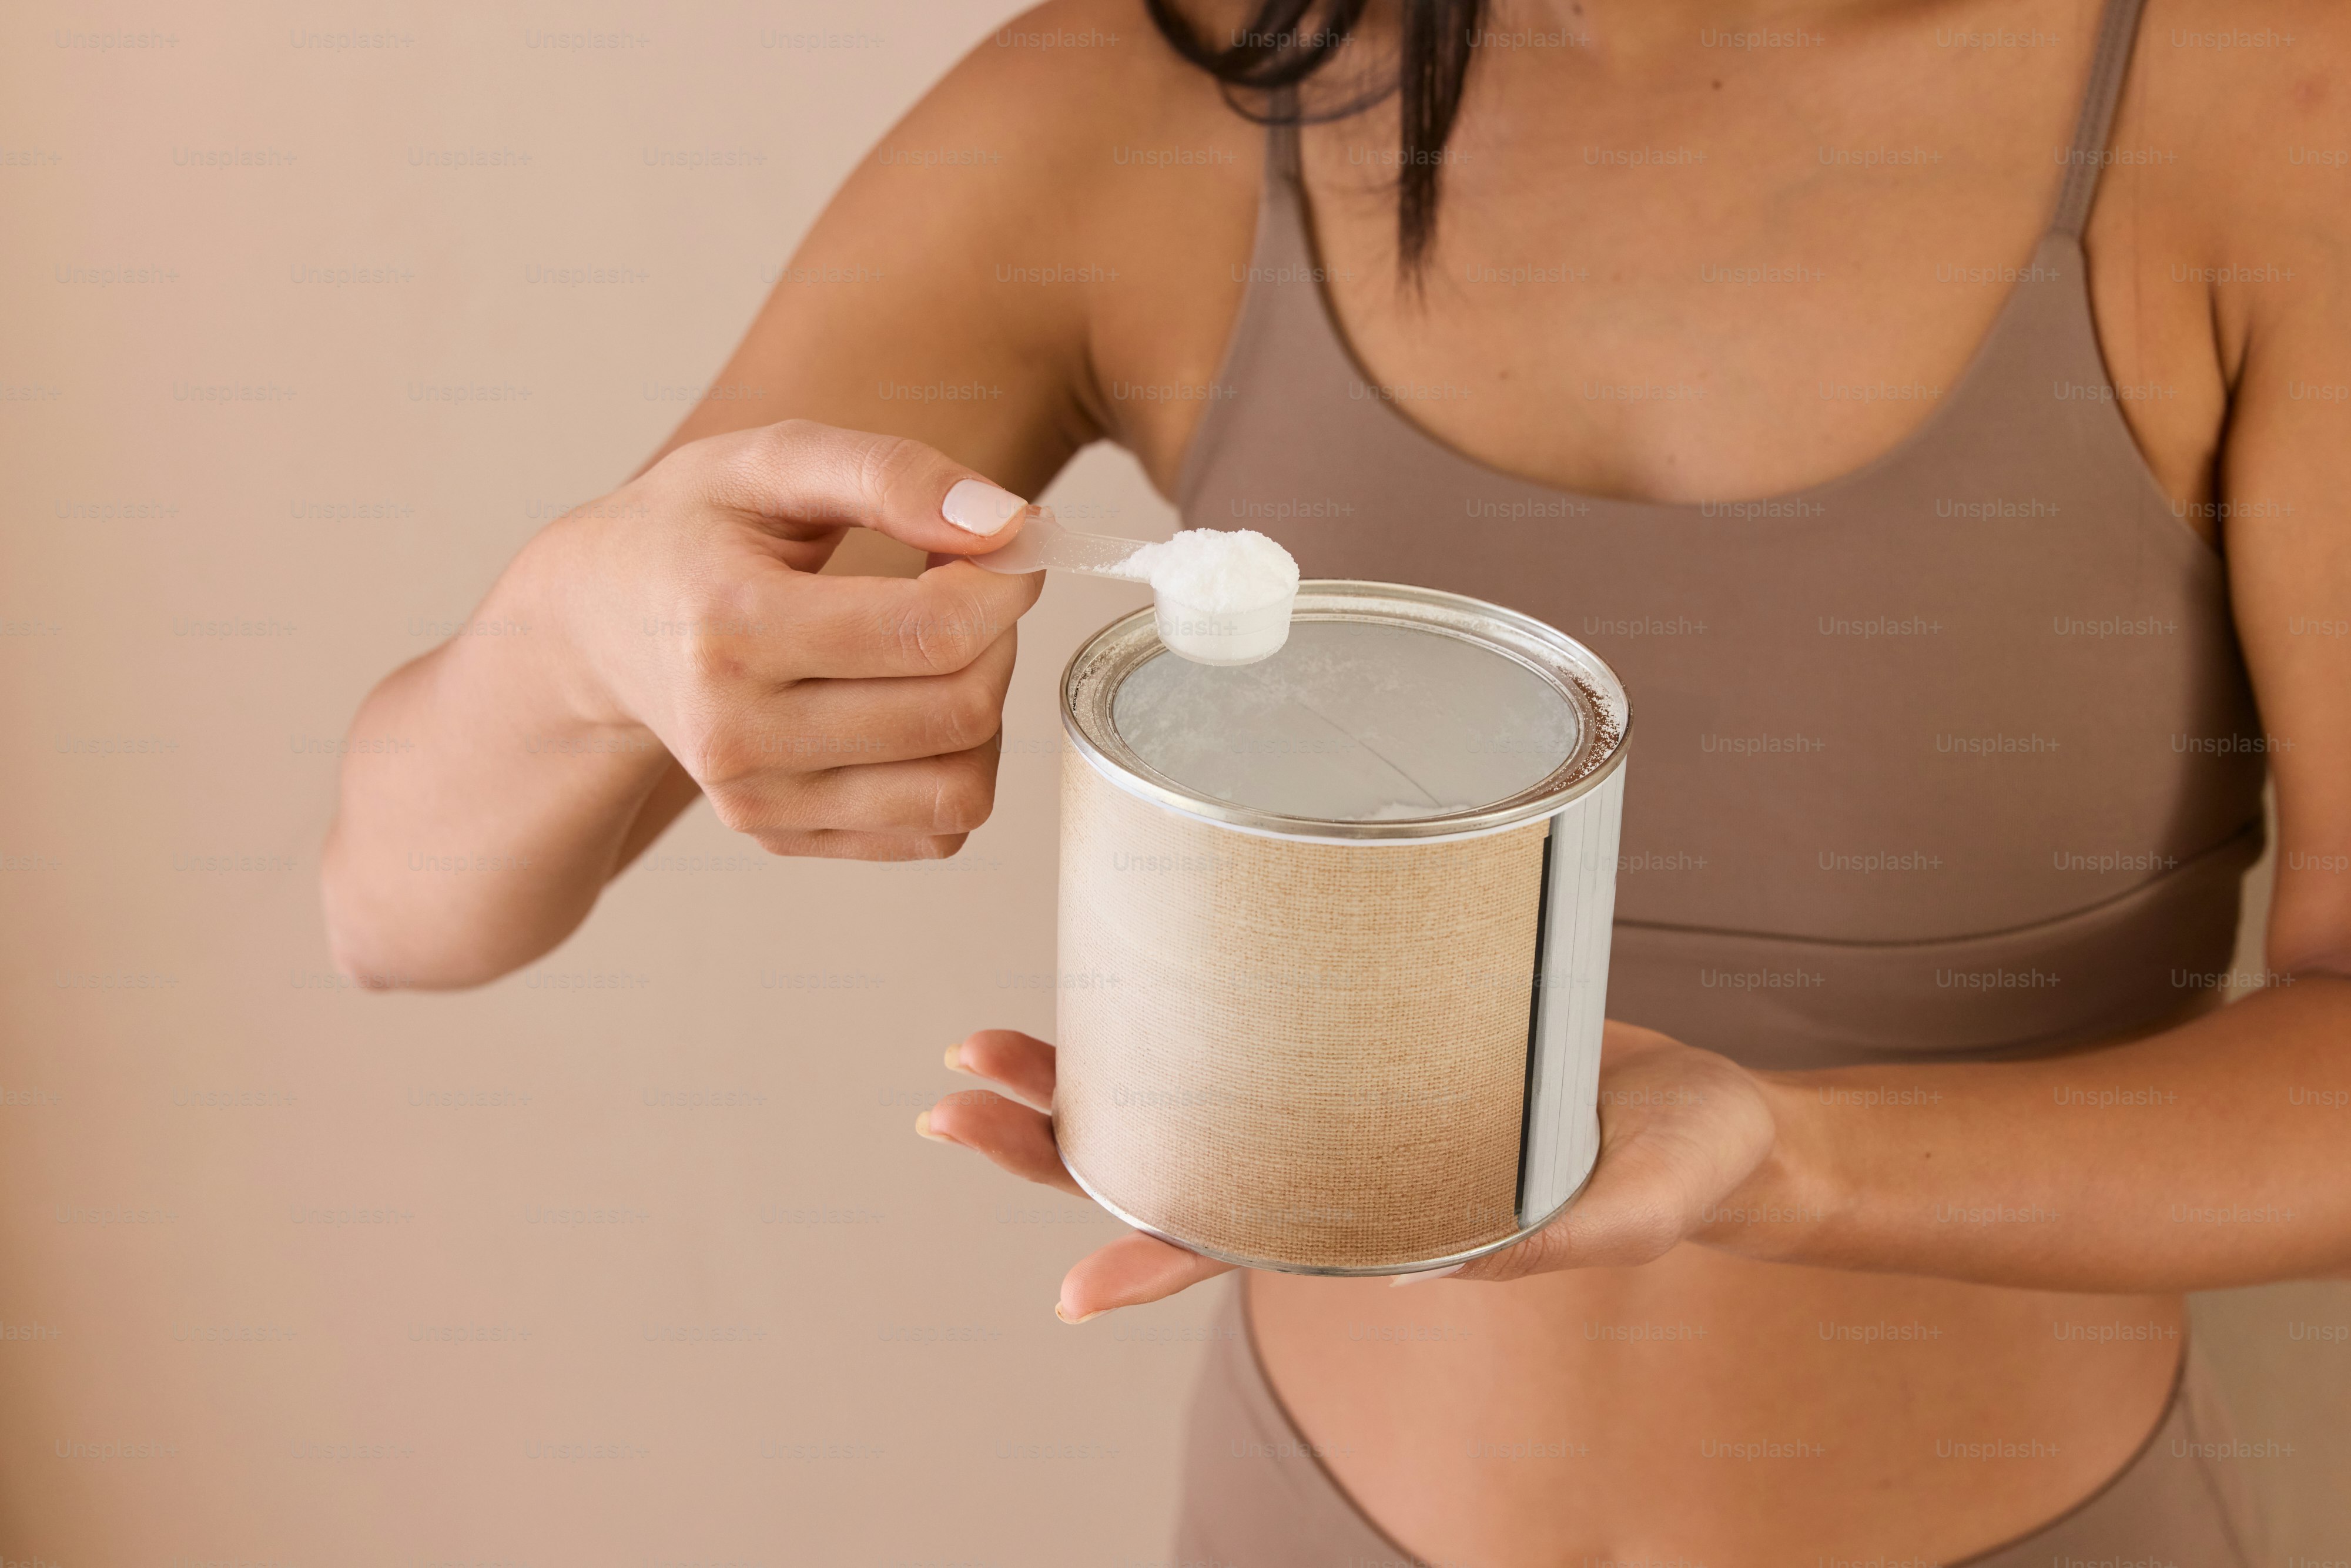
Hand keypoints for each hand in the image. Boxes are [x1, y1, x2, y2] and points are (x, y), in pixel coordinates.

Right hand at [526, 419, 1044, 859]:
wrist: (599, 624)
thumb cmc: (692, 531)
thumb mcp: (772, 461)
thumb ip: (891, 474)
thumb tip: (1007, 525)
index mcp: (732, 629)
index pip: (932, 632)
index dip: (1005, 583)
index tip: (1007, 544)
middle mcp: (737, 736)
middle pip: (960, 711)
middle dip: (998, 637)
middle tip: (965, 587)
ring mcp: (756, 802)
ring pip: (961, 788)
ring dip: (985, 708)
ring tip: (938, 647)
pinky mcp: (780, 838)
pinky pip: (934, 831)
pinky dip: (952, 765)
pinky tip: (907, 701)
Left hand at [919, 1021, 1781, 1319]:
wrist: (1699, 1111)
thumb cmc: (1672, 1169)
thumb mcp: (1622, 1205)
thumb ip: (1549, 1232)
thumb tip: (1447, 1261)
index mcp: (1380, 1229)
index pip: (1242, 1252)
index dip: (1152, 1270)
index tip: (1070, 1291)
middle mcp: (1330, 1170)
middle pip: (1165, 1169)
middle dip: (1052, 1145)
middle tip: (954, 1100)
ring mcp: (1329, 1103)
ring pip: (1177, 1097)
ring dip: (1076, 1077)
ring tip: (986, 1045)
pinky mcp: (1353, 1028)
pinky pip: (1243, 1024)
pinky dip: (1168, 1005)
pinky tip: (1114, 972)